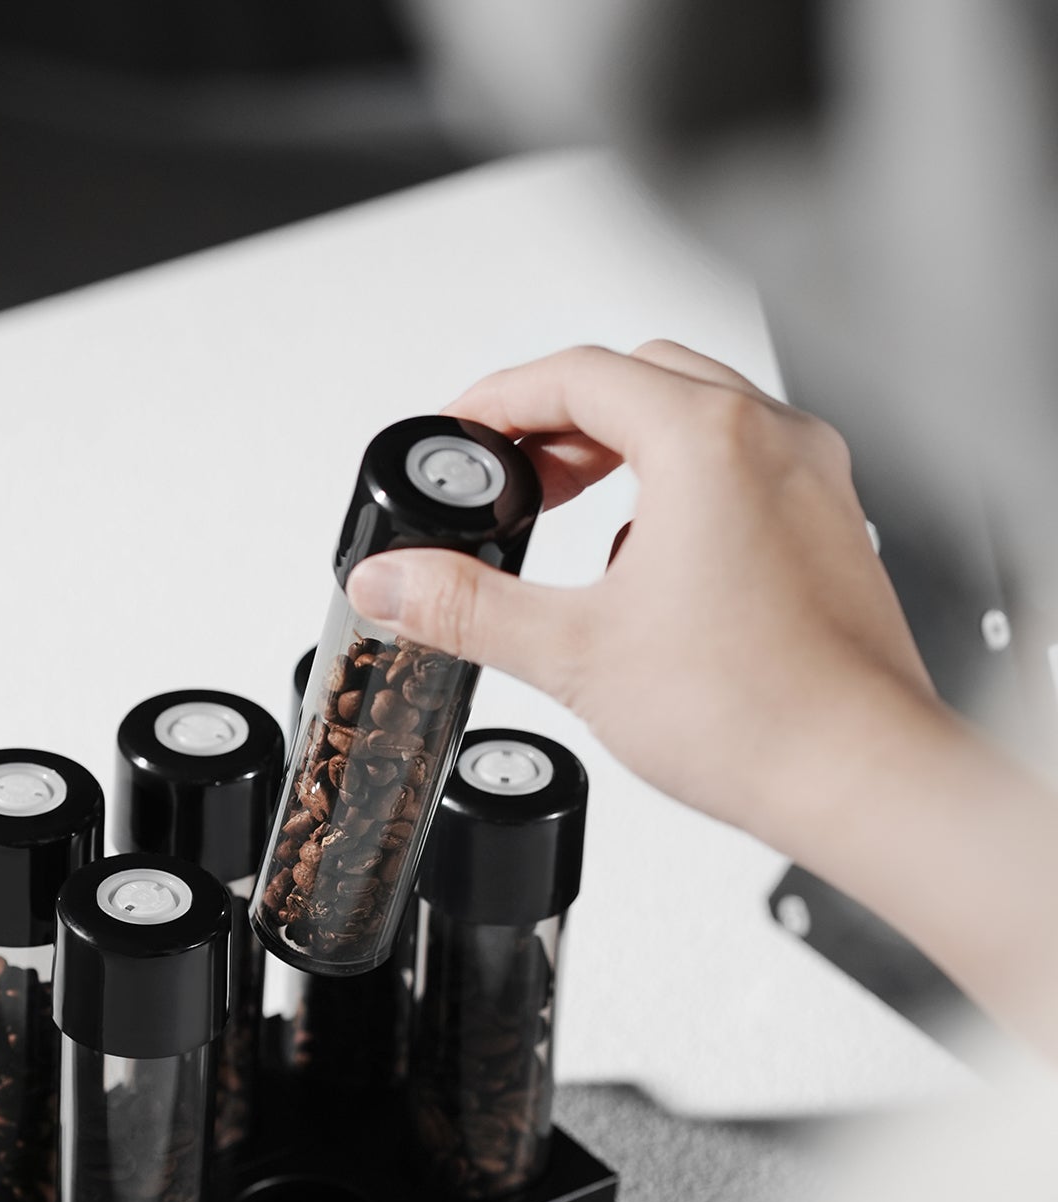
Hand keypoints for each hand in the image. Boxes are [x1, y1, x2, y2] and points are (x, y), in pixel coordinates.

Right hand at [345, 342, 938, 857]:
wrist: (860, 780)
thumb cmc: (755, 713)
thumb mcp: (573, 652)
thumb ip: (465, 607)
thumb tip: (390, 581)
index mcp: (709, 441)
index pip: (579, 373)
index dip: (499, 398)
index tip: (459, 431)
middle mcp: (773, 442)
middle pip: (640, 379)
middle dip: (560, 420)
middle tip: (507, 479)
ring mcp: (812, 482)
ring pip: (697, 418)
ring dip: (621, 449)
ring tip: (567, 515)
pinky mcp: (827, 529)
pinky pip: (741, 467)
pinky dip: (677, 486)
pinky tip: (643, 563)